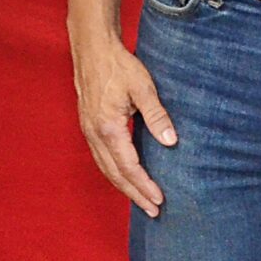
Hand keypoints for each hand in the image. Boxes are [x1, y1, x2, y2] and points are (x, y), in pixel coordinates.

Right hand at [72, 35, 176, 215]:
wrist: (92, 48)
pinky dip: (114, 172)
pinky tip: (125, 175)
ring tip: (141, 199)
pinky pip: (101, 157)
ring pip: (105, 168)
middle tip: (153, 211)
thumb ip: (157, 116)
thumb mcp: (143, 88)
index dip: (144, 185)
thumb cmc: (118, 65)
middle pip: (114, 174)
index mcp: (108, 127)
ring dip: (123, 186)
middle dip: (134, 194)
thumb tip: (171, 142)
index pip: (128, 166)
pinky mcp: (88, 125)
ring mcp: (88, 130)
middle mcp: (94, 133)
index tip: (160, 200)